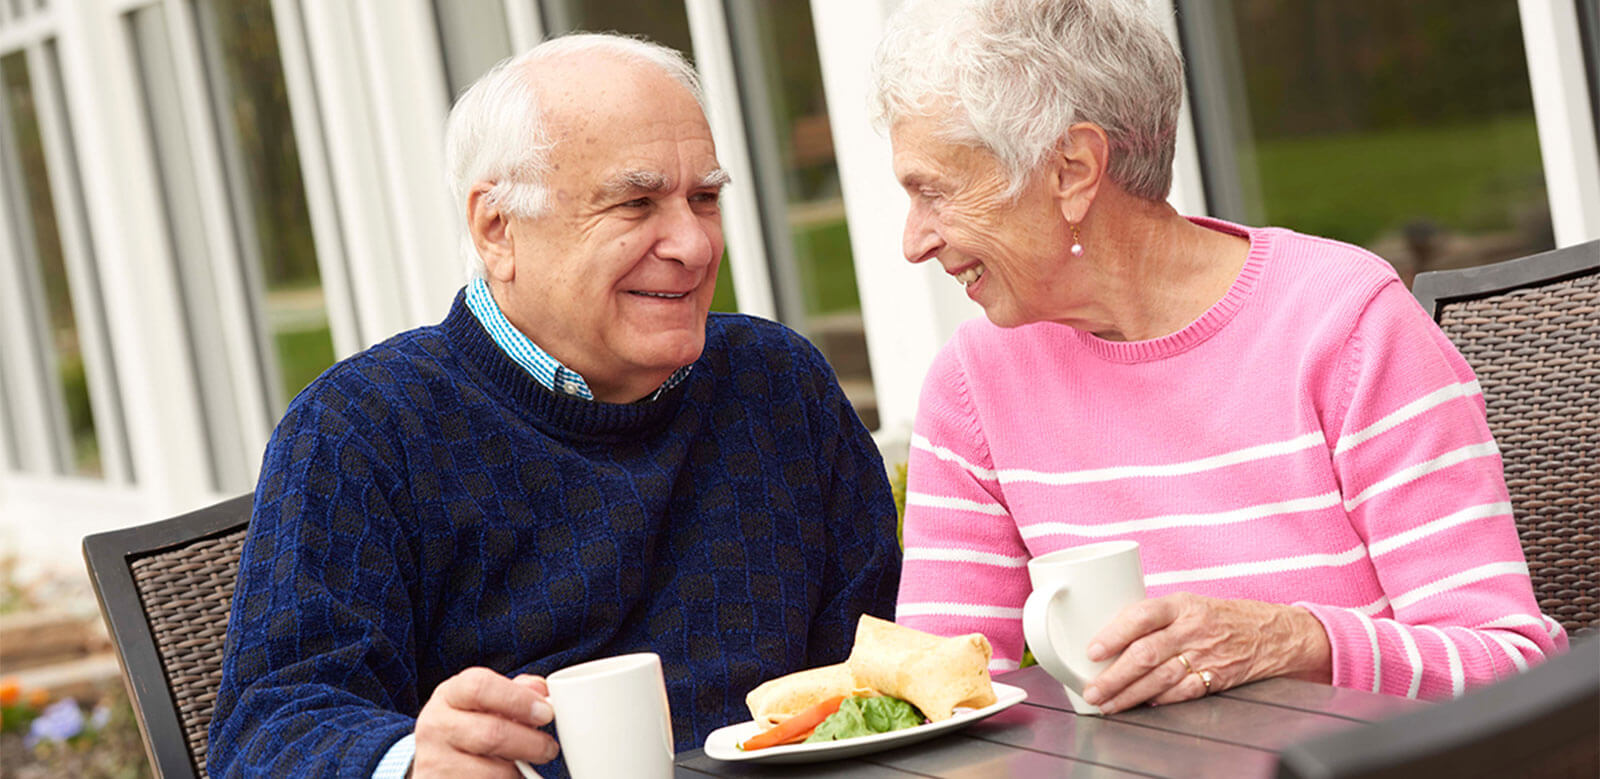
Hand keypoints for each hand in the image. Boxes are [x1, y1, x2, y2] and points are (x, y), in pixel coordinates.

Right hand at [414, 668, 557, 776]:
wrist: (438, 760)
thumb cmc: (469, 726)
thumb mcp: (485, 702)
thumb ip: (515, 691)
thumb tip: (541, 689)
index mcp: (450, 694)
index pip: (480, 687)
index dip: (518, 699)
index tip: (546, 713)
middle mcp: (437, 725)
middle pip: (491, 733)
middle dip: (531, 743)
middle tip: (549, 748)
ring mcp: (436, 761)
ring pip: (492, 770)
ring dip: (519, 771)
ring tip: (527, 766)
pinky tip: (509, 776)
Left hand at [1078, 594, 1330, 713]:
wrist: (1272, 633)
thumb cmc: (1220, 617)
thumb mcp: (1187, 604)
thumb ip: (1153, 618)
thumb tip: (1108, 636)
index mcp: (1181, 605)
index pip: (1142, 616)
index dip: (1114, 634)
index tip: (1092, 650)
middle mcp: (1193, 629)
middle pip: (1146, 654)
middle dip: (1114, 676)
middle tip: (1092, 689)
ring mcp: (1206, 655)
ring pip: (1160, 679)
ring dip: (1129, 695)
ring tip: (1107, 703)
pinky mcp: (1216, 678)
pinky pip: (1183, 693)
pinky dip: (1160, 701)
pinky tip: (1142, 705)